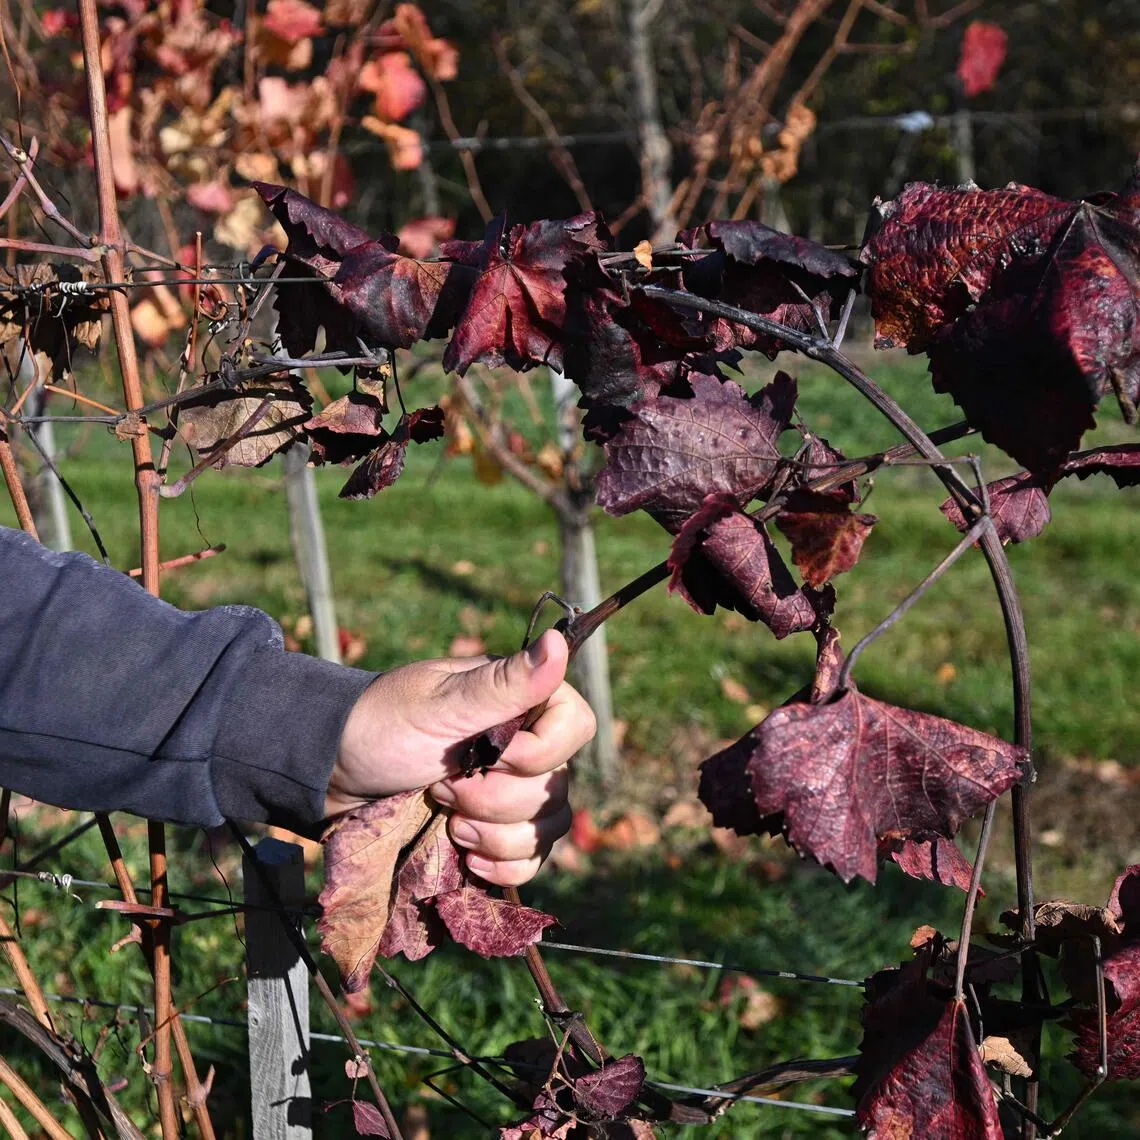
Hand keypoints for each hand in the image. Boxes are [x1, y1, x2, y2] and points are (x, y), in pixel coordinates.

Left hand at [327, 629, 594, 886]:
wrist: (336, 773)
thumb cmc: (382, 724)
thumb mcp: (440, 704)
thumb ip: (504, 683)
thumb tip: (559, 642)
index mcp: (523, 699)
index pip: (577, 728)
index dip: (539, 754)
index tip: (489, 756)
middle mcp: (529, 742)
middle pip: (558, 787)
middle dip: (497, 800)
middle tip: (443, 789)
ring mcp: (516, 789)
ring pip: (548, 827)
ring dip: (497, 837)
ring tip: (450, 826)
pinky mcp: (499, 830)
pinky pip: (532, 859)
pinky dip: (505, 867)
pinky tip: (469, 860)